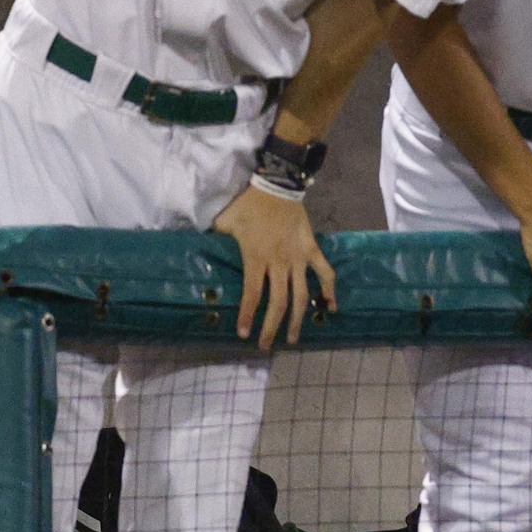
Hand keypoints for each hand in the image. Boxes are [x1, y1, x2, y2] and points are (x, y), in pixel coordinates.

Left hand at [210, 179, 337, 345]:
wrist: (277, 185)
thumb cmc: (248, 204)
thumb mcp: (225, 222)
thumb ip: (216, 239)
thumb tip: (200, 250)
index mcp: (256, 257)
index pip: (252, 294)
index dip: (247, 315)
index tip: (242, 334)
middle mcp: (279, 262)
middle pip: (278, 302)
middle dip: (271, 327)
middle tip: (265, 346)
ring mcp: (298, 257)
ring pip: (301, 295)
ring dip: (297, 319)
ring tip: (292, 338)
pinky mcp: (311, 249)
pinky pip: (325, 272)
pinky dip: (329, 290)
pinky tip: (330, 307)